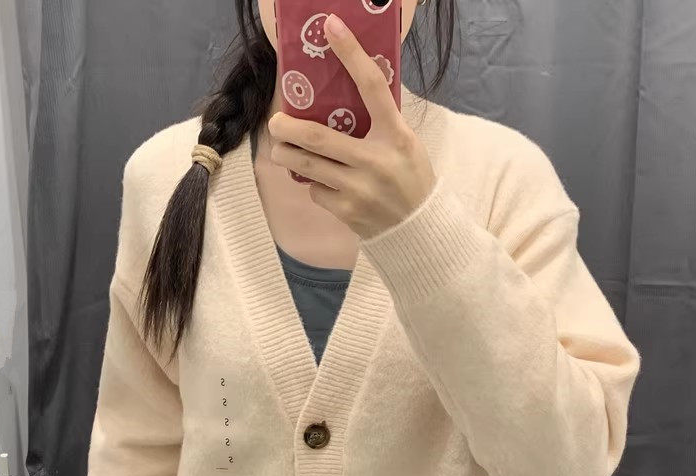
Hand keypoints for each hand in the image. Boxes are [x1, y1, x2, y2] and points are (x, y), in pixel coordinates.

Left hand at [267, 13, 436, 239]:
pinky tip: (328, 187)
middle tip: (275, 122)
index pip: (372, 86)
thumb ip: (380, 122)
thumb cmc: (410, 179)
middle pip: (318, 137)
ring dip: (286, 156)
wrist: (419, 228)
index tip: (330, 26)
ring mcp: (359, 189)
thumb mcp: (405, 144)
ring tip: (282, 151)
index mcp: (396, 136)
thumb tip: (346, 93)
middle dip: (287, 128)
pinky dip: (316, 186)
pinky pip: (317, 191)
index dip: (351, 53)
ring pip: (307, 166)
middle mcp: (376, 161)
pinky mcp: (347, 212)